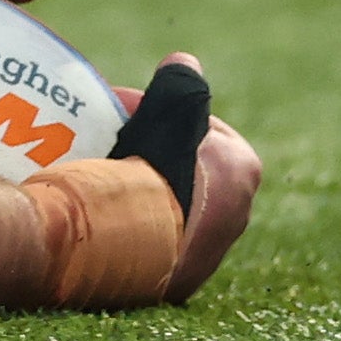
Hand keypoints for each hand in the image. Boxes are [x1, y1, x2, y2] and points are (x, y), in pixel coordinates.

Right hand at [109, 55, 256, 301]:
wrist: (122, 244)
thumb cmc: (147, 172)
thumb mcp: (166, 113)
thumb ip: (179, 86)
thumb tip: (185, 62)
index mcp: (241, 170)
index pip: (202, 127)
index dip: (160, 112)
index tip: (123, 109)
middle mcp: (236, 214)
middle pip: (185, 167)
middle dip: (151, 149)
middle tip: (109, 139)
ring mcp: (206, 251)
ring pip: (170, 204)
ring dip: (140, 187)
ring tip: (98, 173)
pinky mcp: (175, 279)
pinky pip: (151, 237)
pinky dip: (131, 221)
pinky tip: (100, 211)